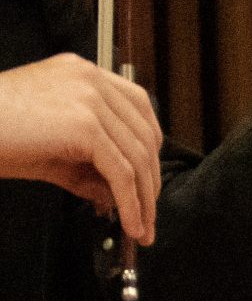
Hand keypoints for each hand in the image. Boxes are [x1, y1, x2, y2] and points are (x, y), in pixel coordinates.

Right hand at [0, 52, 161, 244]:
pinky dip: (131, 204)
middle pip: (144, 134)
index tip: (149, 178)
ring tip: (141, 227)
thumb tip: (120, 194)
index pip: (138, 107)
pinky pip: (121, 173)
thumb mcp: (51, 146)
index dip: (150, 147)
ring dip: (144, 200)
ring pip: (137, 156)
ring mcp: (89, 99)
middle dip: (151, 180)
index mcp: (82, 73)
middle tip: (150, 214)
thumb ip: (89, 165)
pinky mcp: (84, 126)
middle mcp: (89, 79)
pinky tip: (130, 223)